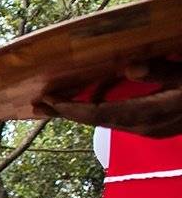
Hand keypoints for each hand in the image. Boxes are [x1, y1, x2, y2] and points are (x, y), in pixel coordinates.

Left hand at [45, 58, 181, 135]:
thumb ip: (161, 72)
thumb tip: (130, 68)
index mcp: (148, 114)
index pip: (100, 113)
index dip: (71, 108)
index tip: (48, 100)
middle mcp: (143, 127)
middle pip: (95, 120)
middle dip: (65, 112)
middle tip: (36, 104)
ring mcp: (148, 130)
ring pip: (104, 121)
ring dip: (77, 113)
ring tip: (51, 105)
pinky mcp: (152, 126)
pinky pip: (116, 120)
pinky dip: (95, 113)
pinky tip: (85, 105)